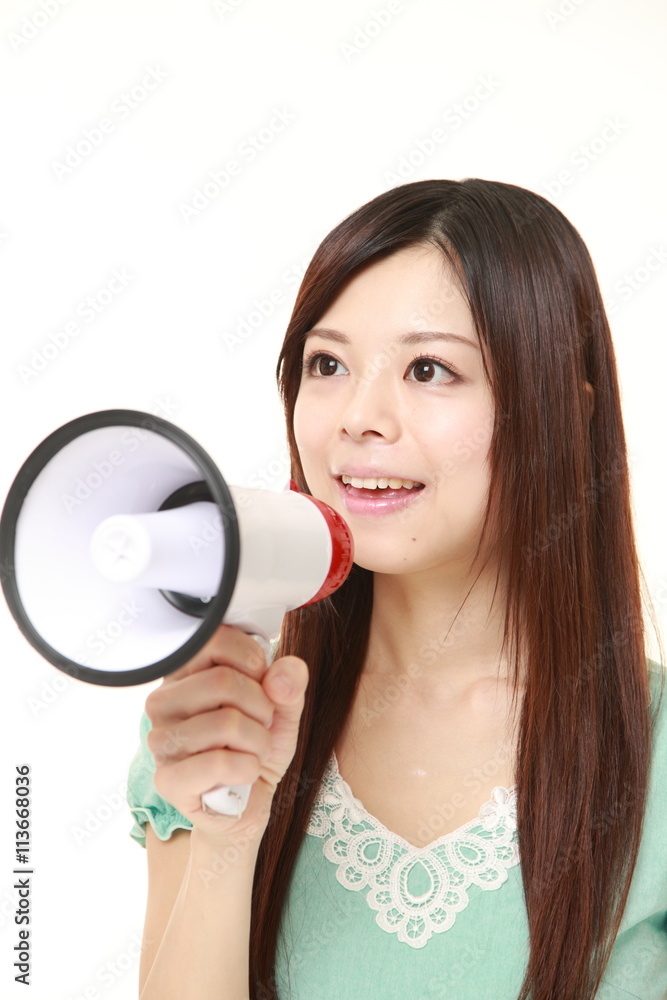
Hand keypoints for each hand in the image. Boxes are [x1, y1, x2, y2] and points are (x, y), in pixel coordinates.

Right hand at [144, 624, 308, 845]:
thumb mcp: (282, 709)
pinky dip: (248, 768)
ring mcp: (160, 741)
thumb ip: (289, 683)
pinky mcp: (168, 779)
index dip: (252, 659)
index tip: (262, 681)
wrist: (246, 804)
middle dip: (261, 706)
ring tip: (254, 750)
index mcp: (185, 674)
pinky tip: (244, 774)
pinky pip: (220, 762)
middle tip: (261, 725)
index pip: (213, 639)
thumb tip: (283, 675)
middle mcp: (163, 702)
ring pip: (226, 722)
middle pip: (223, 681)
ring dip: (258, 741)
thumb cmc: (254, 748)